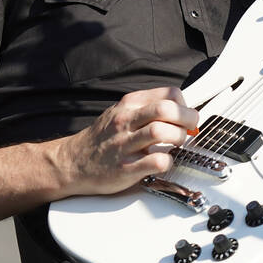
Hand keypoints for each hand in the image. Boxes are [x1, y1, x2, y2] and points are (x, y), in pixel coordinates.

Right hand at [58, 87, 197, 195]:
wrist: (72, 163)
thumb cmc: (103, 139)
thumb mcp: (122, 112)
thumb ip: (147, 108)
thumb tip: (180, 110)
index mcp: (129, 104)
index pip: (169, 94)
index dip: (184, 105)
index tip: (185, 115)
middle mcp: (126, 121)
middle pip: (167, 109)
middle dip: (187, 119)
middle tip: (189, 129)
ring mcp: (124, 145)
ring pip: (162, 132)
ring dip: (178, 138)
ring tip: (176, 144)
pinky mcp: (125, 169)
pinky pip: (156, 161)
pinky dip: (167, 161)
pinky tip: (164, 161)